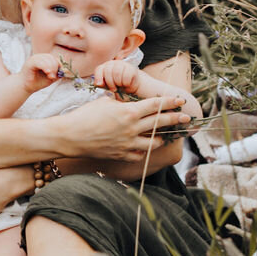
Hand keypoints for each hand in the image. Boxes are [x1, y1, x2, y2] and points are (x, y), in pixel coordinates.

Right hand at [22, 52, 64, 94]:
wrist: (25, 87)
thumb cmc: (37, 82)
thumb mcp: (50, 78)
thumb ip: (58, 73)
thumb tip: (66, 70)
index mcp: (44, 59)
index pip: (54, 58)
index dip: (58, 65)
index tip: (58, 74)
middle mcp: (39, 57)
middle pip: (51, 58)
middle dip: (55, 67)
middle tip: (53, 77)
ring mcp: (34, 59)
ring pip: (46, 59)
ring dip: (51, 68)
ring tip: (50, 76)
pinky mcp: (30, 63)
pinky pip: (40, 62)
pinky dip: (45, 67)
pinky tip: (47, 73)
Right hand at [57, 92, 190, 161]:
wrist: (70, 136)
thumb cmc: (84, 115)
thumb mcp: (104, 102)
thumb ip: (120, 103)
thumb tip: (127, 101)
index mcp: (128, 112)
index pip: (155, 105)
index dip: (169, 102)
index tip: (180, 101)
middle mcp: (131, 128)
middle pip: (160, 123)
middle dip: (175, 119)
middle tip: (187, 118)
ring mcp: (128, 143)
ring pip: (154, 143)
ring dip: (160, 138)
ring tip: (163, 136)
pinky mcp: (121, 154)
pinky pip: (140, 154)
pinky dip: (143, 150)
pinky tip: (143, 147)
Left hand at [96, 58, 141, 95]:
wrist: (131, 86)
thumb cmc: (117, 85)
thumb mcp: (107, 85)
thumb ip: (101, 84)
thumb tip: (98, 83)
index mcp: (105, 66)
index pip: (99, 69)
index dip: (98, 77)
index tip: (100, 85)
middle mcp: (113, 63)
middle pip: (108, 71)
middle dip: (110, 83)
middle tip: (114, 89)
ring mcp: (122, 64)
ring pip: (117, 73)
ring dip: (118, 83)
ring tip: (120, 86)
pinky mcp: (131, 68)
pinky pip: (126, 76)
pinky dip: (126, 83)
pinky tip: (126, 84)